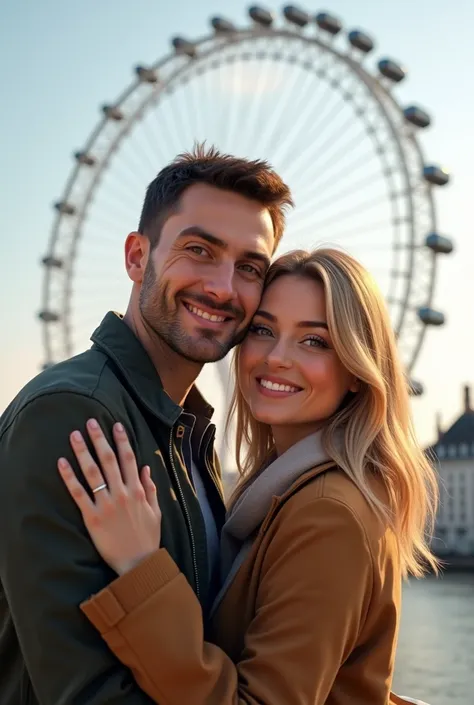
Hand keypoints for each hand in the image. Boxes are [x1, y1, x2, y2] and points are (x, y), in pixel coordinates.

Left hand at [57, 419, 160, 575]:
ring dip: (83, 452)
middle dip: (99, 439)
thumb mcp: (156, 512)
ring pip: (93, 472)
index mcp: (138, 491)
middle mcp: (122, 494)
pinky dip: (69, 477)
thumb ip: (151, 488)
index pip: (129, 459)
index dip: (122, 440)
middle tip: (90, 422)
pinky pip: (79, 494)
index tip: (116, 425)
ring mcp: (106, 505)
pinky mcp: (92, 518)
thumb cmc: (147, 539)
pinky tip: (62, 463)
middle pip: (109, 460)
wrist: (138, 564)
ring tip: (74, 436)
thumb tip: (145, 467)